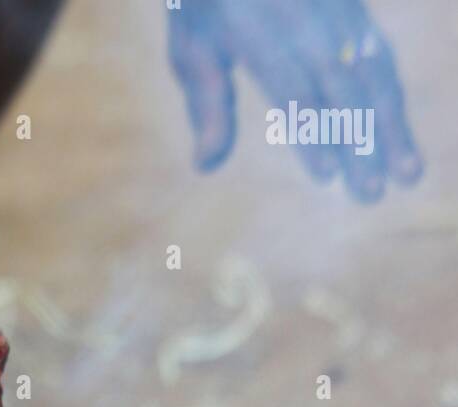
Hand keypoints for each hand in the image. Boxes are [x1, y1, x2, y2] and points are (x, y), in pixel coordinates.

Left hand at [168, 0, 421, 200]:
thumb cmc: (208, 3)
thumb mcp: (192, 47)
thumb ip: (206, 104)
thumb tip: (205, 165)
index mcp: (252, 22)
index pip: (288, 82)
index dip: (310, 128)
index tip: (328, 175)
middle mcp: (299, 10)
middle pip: (338, 82)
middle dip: (360, 140)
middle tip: (373, 194)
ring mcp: (332, 5)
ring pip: (370, 67)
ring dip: (391, 124)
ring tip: (407, 173)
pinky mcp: (351, 5)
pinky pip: (377, 52)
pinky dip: (389, 97)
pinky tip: (400, 136)